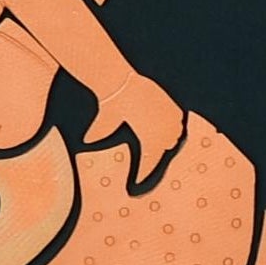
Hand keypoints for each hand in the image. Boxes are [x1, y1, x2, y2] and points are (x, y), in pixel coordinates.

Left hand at [87, 71, 185, 190]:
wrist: (122, 84)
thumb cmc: (112, 106)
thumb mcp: (104, 124)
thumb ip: (98, 134)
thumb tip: (87, 140)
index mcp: (149, 140)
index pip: (150, 163)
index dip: (144, 174)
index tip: (138, 181)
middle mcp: (162, 131)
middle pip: (165, 149)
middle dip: (156, 155)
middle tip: (148, 159)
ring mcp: (169, 118)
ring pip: (175, 135)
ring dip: (168, 139)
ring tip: (159, 143)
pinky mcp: (172, 106)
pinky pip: (178, 121)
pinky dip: (173, 125)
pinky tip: (168, 126)